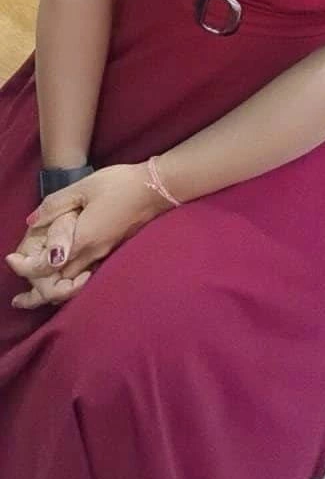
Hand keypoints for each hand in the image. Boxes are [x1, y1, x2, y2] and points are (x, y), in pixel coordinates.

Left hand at [5, 164, 163, 311]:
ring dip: (55, 289)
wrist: (156, 188)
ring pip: (75, 283)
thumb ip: (55, 205)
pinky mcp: (114, 252)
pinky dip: (72, 281)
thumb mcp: (83, 187)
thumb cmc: (119, 184)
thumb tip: (31, 221)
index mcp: (82, 239)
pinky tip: (67, 275)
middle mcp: (93, 254)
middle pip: (60, 285)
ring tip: (38, 293)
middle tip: (20, 294)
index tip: (11, 262)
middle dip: (38, 290)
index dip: (26, 268)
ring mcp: (106, 255)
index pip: (46, 266)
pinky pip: (87, 275)